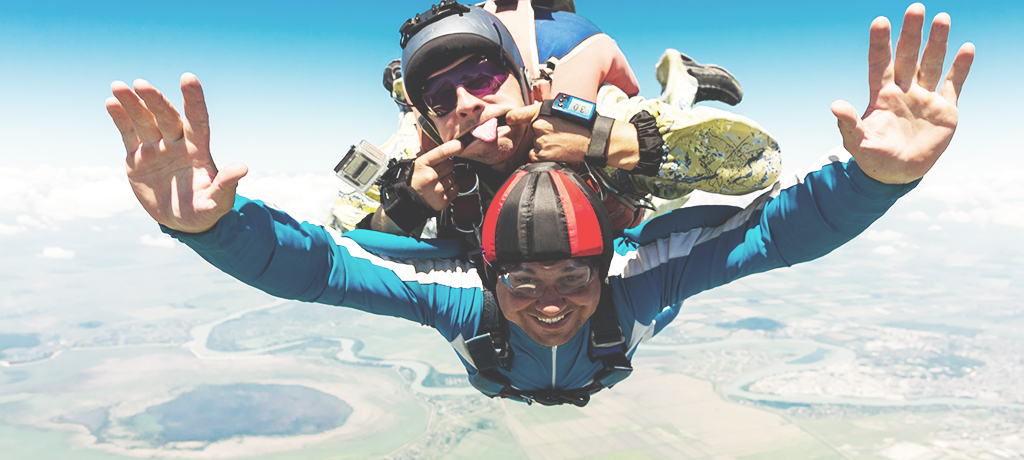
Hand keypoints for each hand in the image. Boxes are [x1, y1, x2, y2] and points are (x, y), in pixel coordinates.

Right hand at [106, 73, 246, 232]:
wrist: (180, 221)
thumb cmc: (204, 211)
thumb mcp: (216, 202)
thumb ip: (226, 185)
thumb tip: (242, 168)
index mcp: (198, 151)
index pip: (197, 120)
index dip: (193, 100)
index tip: (188, 78)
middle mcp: (177, 144)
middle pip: (166, 117)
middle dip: (155, 101)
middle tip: (141, 84)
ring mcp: (156, 148)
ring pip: (144, 121)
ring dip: (132, 104)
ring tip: (118, 86)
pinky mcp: (138, 157)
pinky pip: (128, 134)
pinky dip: (120, 118)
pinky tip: (111, 102)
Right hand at [409, 139, 464, 210]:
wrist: (408, 201)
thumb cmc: (412, 181)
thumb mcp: (416, 164)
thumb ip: (429, 155)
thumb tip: (445, 146)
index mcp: (423, 164)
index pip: (442, 152)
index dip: (454, 146)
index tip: (461, 143)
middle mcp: (431, 177)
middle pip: (451, 164)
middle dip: (446, 166)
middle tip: (437, 171)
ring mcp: (438, 189)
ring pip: (454, 176)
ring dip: (448, 178)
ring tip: (437, 182)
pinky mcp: (443, 200)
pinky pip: (456, 188)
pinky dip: (451, 188)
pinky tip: (441, 189)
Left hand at [506, 103, 589, 162]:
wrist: (592, 140)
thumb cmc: (580, 125)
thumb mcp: (561, 111)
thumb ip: (542, 112)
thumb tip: (523, 116)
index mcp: (543, 111)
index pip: (518, 115)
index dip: (512, 117)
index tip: (508, 119)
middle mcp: (540, 125)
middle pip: (530, 131)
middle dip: (540, 133)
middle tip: (556, 133)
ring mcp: (540, 140)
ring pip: (533, 143)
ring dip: (541, 145)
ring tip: (558, 143)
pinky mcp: (543, 154)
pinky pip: (534, 155)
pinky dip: (542, 155)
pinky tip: (555, 151)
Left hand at [832, 3, 973, 183]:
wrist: (898, 174)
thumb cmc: (873, 157)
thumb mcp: (858, 142)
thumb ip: (848, 124)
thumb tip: (835, 105)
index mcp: (881, 96)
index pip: (880, 63)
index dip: (880, 44)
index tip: (880, 21)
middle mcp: (904, 90)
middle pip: (908, 56)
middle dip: (911, 34)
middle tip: (915, 8)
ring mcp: (925, 97)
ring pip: (932, 64)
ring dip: (937, 43)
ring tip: (942, 18)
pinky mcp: (945, 109)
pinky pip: (954, 84)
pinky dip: (960, 68)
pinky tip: (966, 48)